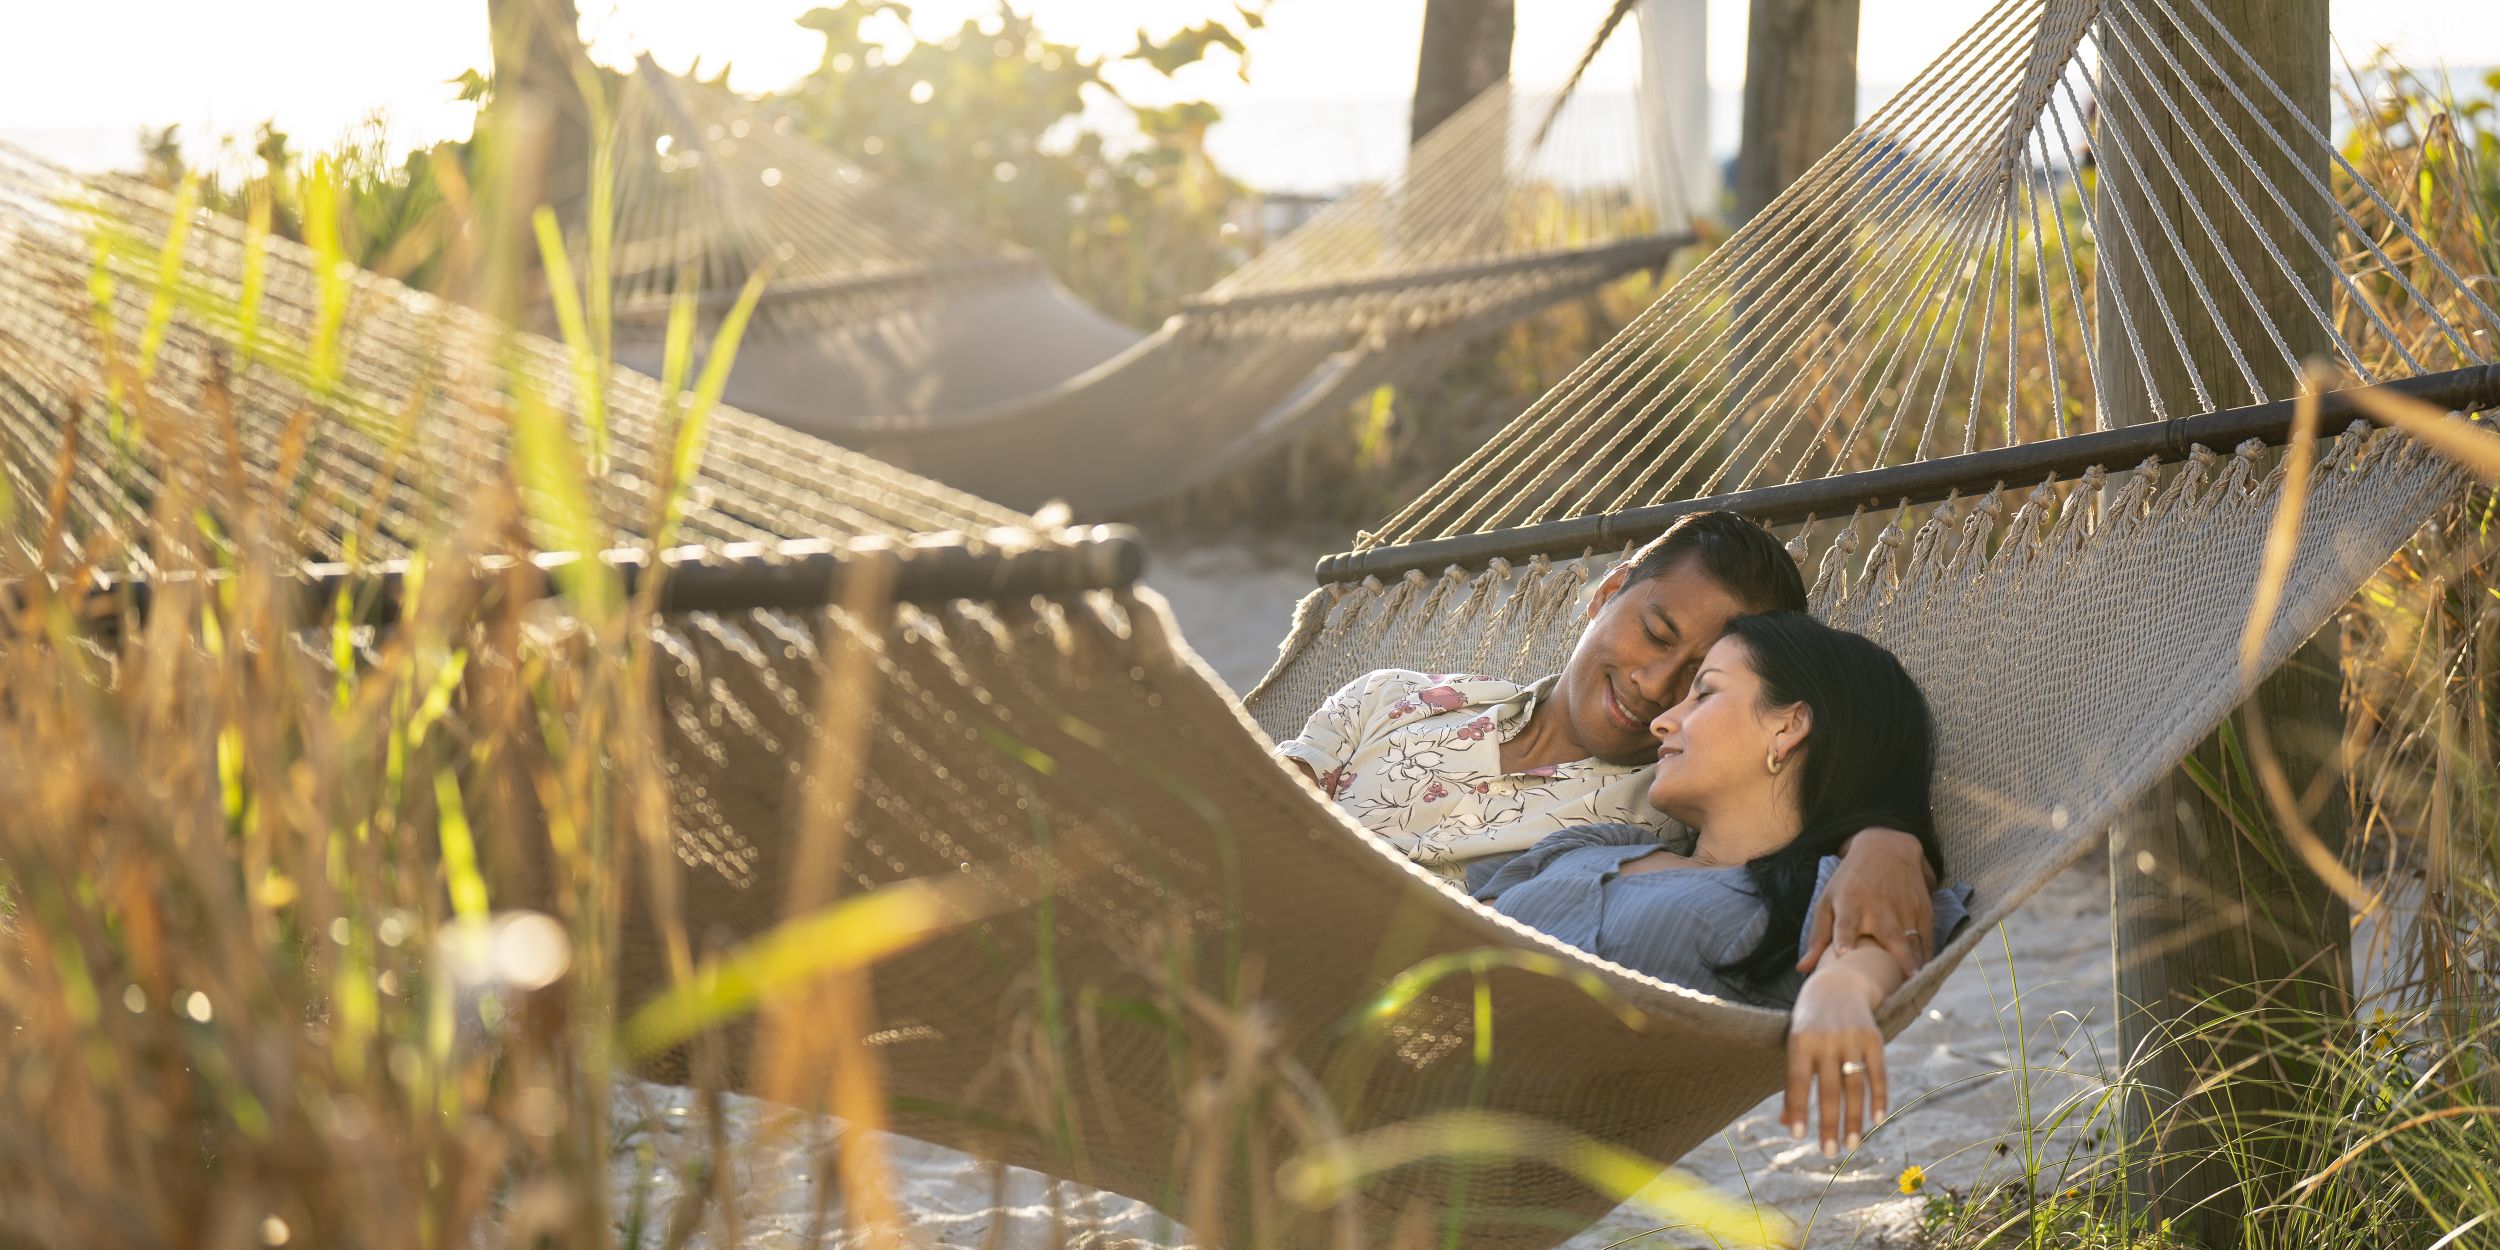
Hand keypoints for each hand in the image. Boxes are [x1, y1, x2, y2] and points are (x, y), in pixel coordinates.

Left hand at [1783, 961, 1887, 1156]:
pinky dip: (1879, 1098)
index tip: (1798, 1136)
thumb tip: (1787, 1125)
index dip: (1797, 1108)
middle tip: (1828, 1152)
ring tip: (1851, 1145)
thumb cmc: (1809, 1024)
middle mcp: (1826, 1038)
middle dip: (1828, 1124)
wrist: (1837, 984)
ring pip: (1854, 1086)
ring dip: (1854, 1119)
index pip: (1796, 1080)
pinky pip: (1878, 1073)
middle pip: (1828, 1089)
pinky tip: (1877, 1120)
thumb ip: (1792, 1083)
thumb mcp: (1794, 1045)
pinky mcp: (1875, 1038)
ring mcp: (1852, 1037)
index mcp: (1799, 1040)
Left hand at [1799, 827, 1935, 978]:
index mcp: (1851, 904)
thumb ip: (1817, 936)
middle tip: (1904, 979)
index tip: (1843, 952)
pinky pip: (1927, 938)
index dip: (1844, 937)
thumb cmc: (1850, 883)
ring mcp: (1904, 909)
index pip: (1846, 923)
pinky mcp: (1923, 910)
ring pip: (1913, 940)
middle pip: (1889, 935)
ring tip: (1917, 983)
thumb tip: (1802, 969)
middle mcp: (1879, 908)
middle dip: (1898, 957)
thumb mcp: (1828, 901)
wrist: (1886, 849)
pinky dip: (1928, 956)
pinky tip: (1927, 973)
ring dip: (1916, 962)